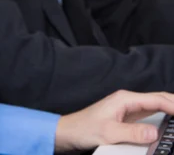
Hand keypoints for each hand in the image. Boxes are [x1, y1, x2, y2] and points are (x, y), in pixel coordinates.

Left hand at [55, 90, 173, 151]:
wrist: (69, 132)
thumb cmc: (85, 129)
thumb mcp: (110, 133)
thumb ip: (133, 133)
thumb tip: (155, 133)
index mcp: (125, 99)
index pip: (155, 99)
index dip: (173, 105)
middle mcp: (127, 100)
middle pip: (157, 98)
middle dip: (173, 102)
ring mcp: (127, 108)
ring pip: (154, 105)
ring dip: (169, 107)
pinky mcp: (126, 117)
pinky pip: (148, 113)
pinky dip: (161, 115)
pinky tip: (167, 120)